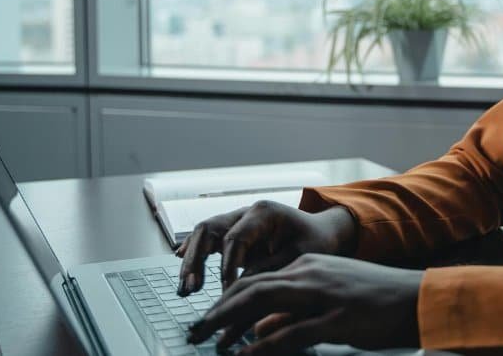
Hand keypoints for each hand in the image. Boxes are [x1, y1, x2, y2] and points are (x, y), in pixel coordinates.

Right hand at [175, 201, 356, 295]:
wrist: (322, 232)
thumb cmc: (315, 241)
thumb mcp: (300, 255)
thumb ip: (270, 266)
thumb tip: (241, 284)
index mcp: (264, 212)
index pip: (235, 238)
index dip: (227, 265)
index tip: (226, 290)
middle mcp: (246, 212)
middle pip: (210, 229)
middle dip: (196, 259)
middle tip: (190, 287)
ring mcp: (238, 221)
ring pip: (204, 233)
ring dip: (192, 259)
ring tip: (186, 287)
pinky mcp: (234, 233)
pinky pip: (208, 239)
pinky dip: (194, 250)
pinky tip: (180, 262)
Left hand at [186, 253, 423, 353]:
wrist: (417, 298)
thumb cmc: (375, 301)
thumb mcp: (327, 301)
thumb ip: (291, 313)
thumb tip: (256, 330)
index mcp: (309, 266)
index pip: (256, 280)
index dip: (226, 301)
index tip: (206, 320)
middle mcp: (310, 274)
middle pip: (251, 288)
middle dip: (218, 310)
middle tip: (194, 331)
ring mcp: (322, 294)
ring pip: (263, 302)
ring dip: (230, 323)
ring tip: (208, 340)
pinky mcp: (336, 318)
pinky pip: (291, 332)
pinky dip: (264, 344)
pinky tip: (246, 353)